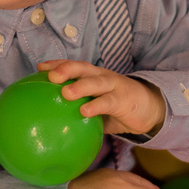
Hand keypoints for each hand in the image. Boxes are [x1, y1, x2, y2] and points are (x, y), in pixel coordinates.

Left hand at [37, 59, 165, 135]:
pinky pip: (108, 102)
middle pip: (83, 68)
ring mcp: (115, 86)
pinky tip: (84, 111)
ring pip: (96, 82)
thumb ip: (79, 111)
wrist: (149, 109)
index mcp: (94, 76)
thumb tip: (52, 124)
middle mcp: (103, 76)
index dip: (57, 64)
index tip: (40, 67)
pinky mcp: (124, 99)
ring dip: (81, 85)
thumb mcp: (97, 107)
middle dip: (66, 69)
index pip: (74, 66)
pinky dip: (96, 105)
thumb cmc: (117, 108)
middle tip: (51, 76)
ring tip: (66, 92)